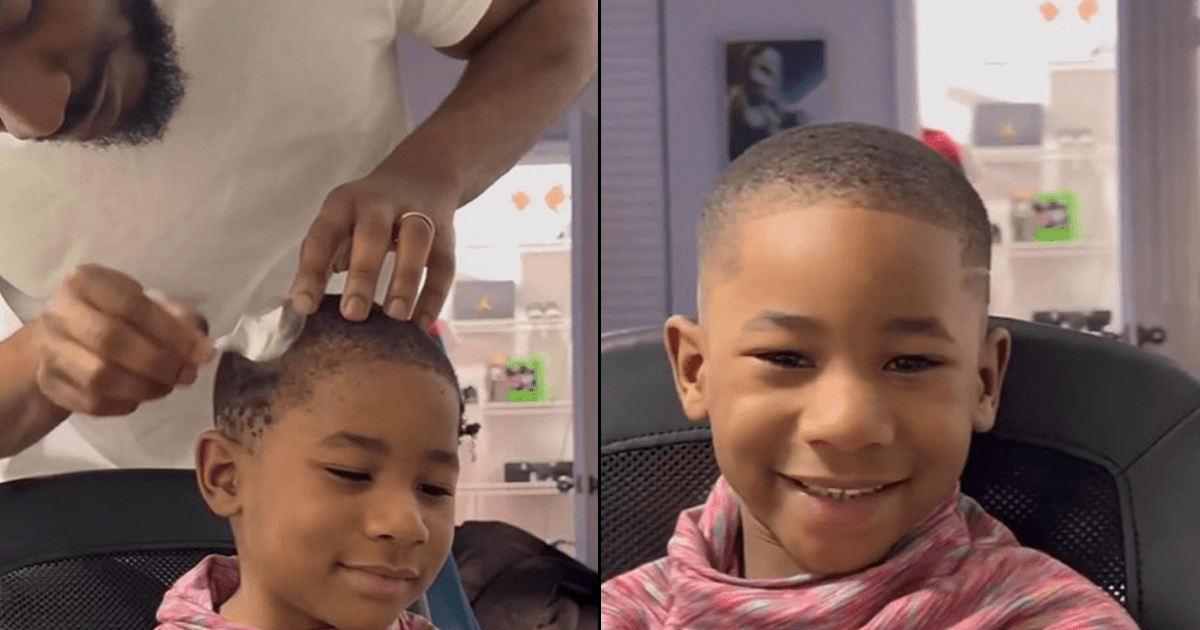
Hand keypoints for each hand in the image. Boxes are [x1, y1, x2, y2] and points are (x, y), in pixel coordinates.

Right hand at [34, 264, 215, 415]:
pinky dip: (124, 403)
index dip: (173, 332)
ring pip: (99, 376)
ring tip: (166, 386)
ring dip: (143, 387)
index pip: (132, 305)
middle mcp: (61, 312)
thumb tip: (202, 349)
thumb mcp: (149, 306)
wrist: (66, 340)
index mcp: (88, 282)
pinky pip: (92, 402)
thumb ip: (179, 321)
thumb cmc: (118, 318)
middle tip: (187, 375)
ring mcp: (51, 349)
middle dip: (158, 361)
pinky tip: (140, 395)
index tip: (203, 353)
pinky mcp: (51, 384)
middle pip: (110, 340)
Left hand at [289, 170, 457, 327]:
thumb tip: (302, 305)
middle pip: (372, 234)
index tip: (304, 307)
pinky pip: (443, 264)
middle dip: (363, 274)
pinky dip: (434, 295)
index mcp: (344, 202)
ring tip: (395, 317)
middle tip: (353, 314)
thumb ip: (320, 258)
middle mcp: (380, 203)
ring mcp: (417, 214)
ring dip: (405, 280)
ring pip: (415, 242)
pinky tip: (420, 323)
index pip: (323, 235)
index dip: (312, 271)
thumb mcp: (338, 223)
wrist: (420, 177)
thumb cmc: (366, 215)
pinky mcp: (445, 232)